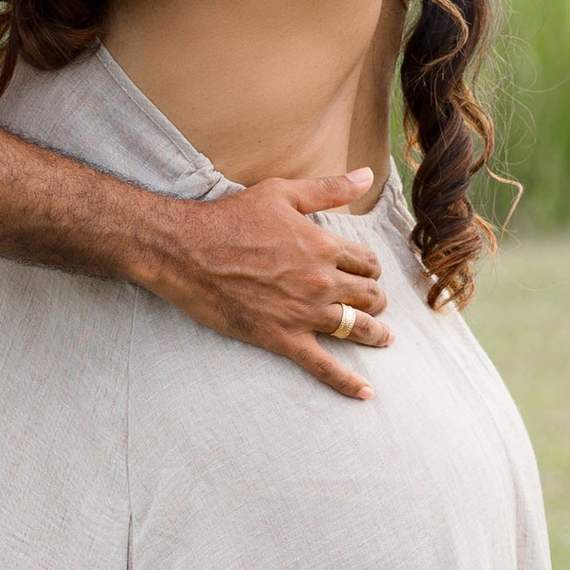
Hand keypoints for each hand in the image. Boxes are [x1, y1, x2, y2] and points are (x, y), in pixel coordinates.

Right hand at [142, 173, 392, 402]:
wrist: (186, 252)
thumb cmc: (231, 218)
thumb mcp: (282, 193)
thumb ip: (329, 188)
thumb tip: (365, 175)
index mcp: (324, 246)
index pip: (367, 263)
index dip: (370, 269)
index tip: (364, 273)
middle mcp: (321, 281)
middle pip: (369, 297)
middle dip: (376, 300)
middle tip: (373, 304)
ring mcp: (304, 313)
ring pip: (358, 329)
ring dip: (375, 334)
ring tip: (383, 338)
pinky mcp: (282, 338)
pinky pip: (323, 366)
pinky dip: (346, 382)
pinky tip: (365, 394)